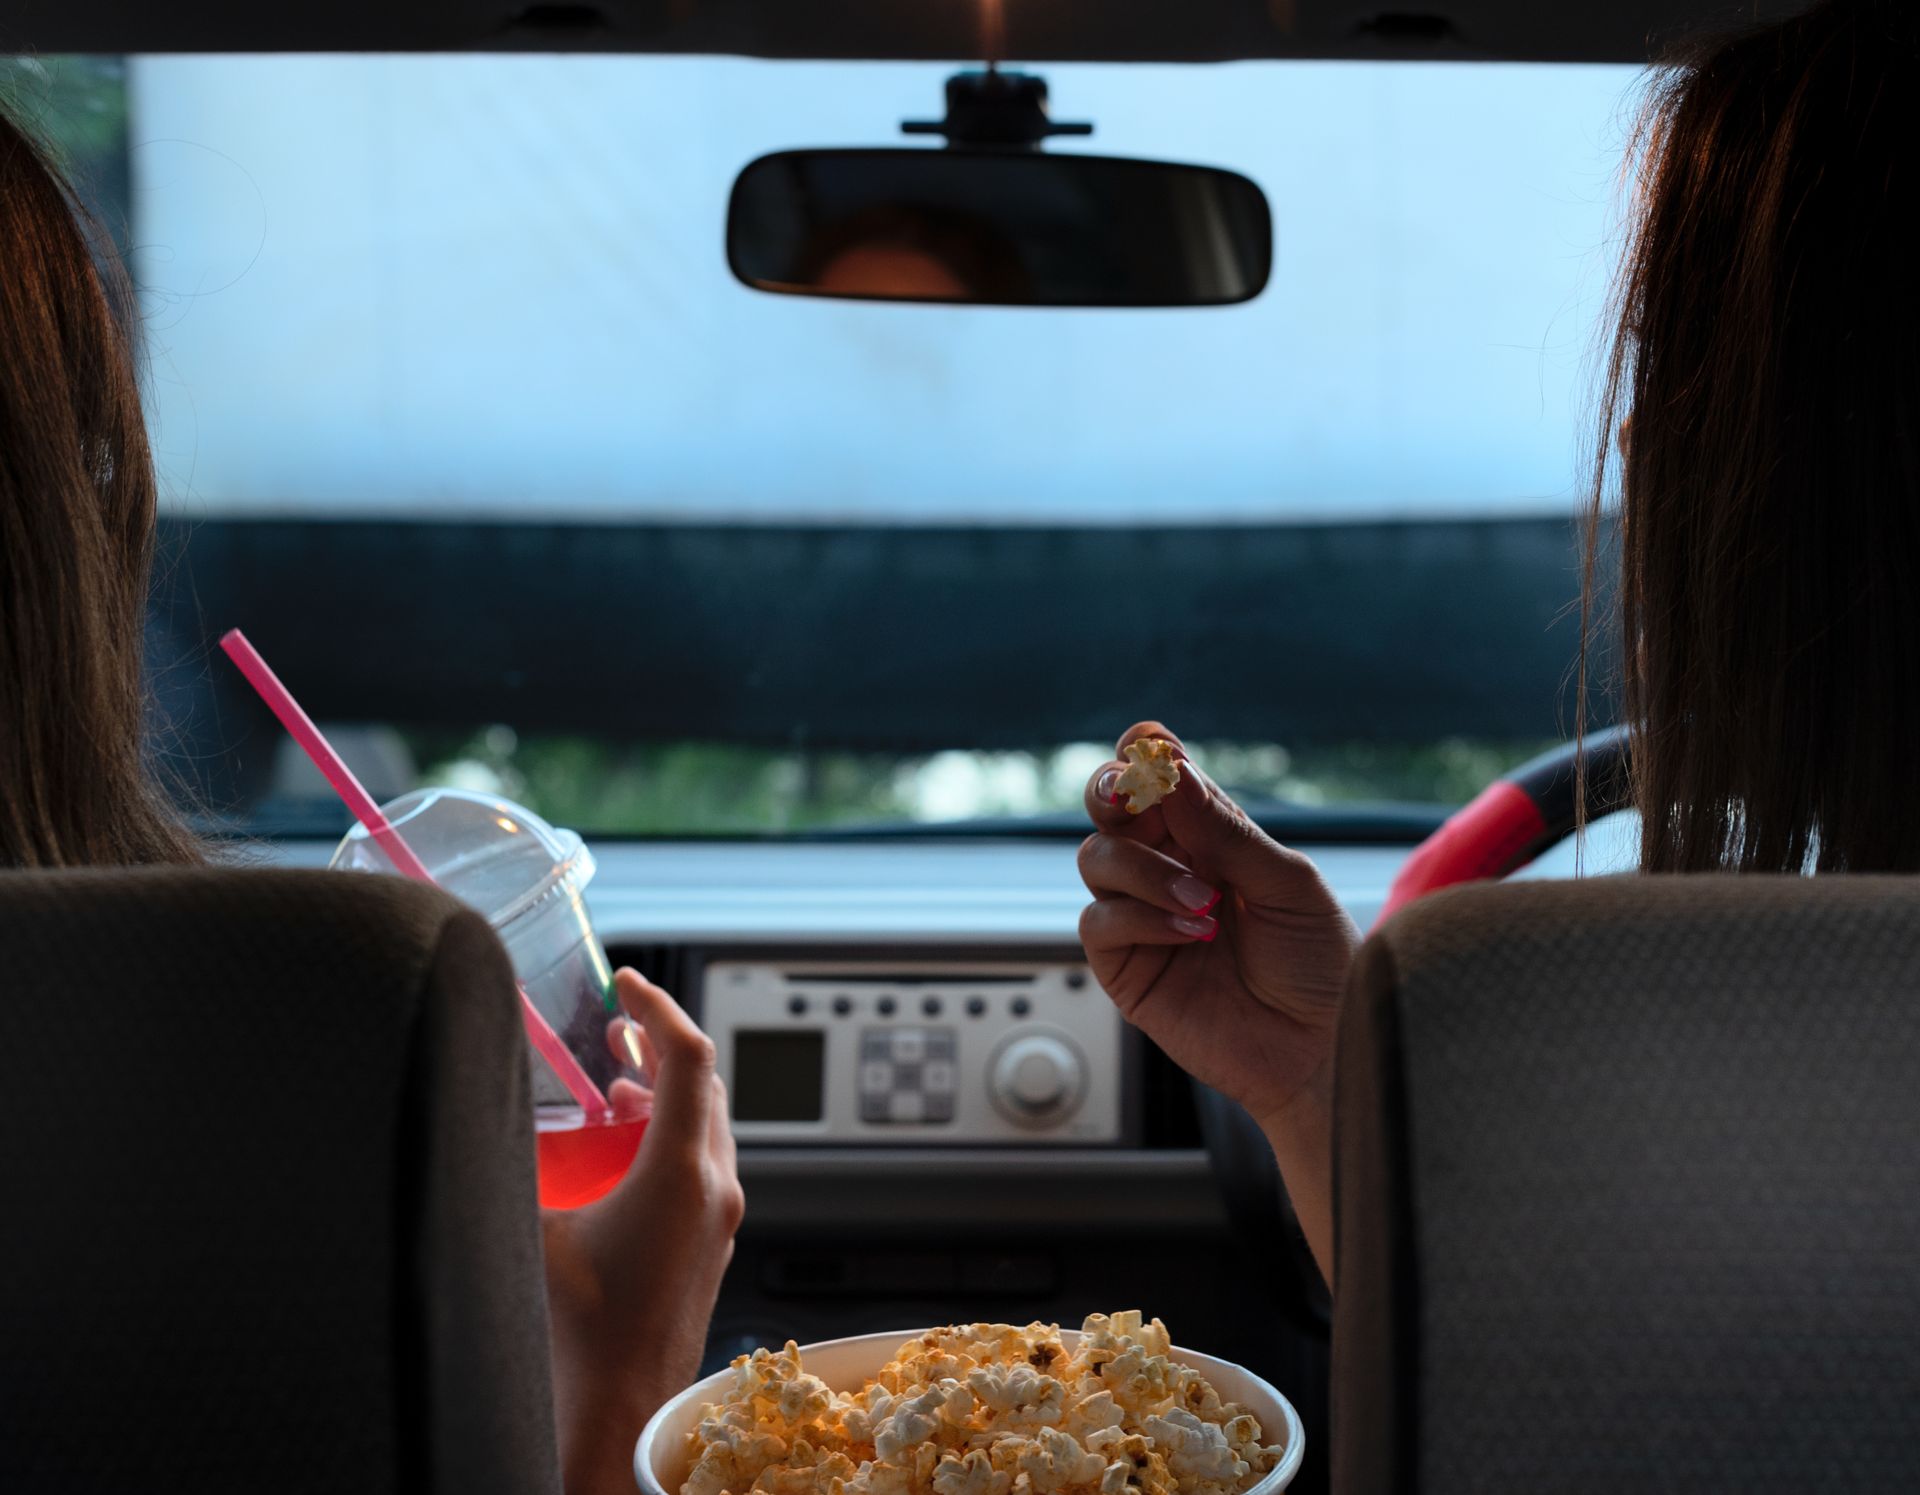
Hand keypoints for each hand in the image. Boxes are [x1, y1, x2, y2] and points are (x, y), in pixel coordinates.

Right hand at [541, 969, 743, 1494]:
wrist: (615, 1421)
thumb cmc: (576, 1341)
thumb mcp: (528, 1234)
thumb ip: (505, 1164)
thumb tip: (466, 1110)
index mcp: (682, 1174)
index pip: (688, 1057)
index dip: (657, 1006)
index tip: (627, 982)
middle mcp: (715, 1191)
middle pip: (704, 1086)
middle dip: (659, 1045)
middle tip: (618, 1025)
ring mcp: (719, 1222)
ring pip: (706, 1127)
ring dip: (663, 1092)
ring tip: (615, 1079)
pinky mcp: (710, 1249)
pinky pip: (701, 1167)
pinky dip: (668, 1135)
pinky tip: (622, 1148)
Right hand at [1077, 723, 1359, 1129]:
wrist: (1323, 1049)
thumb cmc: (1319, 964)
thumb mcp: (1287, 884)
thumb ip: (1226, 830)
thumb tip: (1172, 770)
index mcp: (1212, 837)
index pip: (1161, 779)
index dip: (1145, 755)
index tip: (1148, 748)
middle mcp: (1170, 868)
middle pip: (1108, 808)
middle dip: (1113, 791)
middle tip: (1132, 795)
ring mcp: (1143, 916)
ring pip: (1096, 858)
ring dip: (1143, 868)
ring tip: (1203, 901)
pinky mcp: (1127, 967)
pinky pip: (1100, 921)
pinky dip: (1139, 916)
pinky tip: (1190, 932)